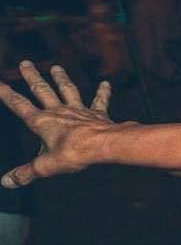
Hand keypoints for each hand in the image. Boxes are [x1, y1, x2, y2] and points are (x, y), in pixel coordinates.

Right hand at [0, 62, 114, 186]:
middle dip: (32, 77)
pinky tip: (106, 83)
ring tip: (56, 67)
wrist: (106, 145)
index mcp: (42, 122)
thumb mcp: (46, 166)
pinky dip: (102, 93)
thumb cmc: (75, 153)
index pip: (19, 105)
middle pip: (42, 90)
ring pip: (68, 90)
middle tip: (25, 63)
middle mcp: (59, 111)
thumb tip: (6, 182)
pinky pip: (100, 101)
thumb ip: (26, 173)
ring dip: (61, 79)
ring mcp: (79, 111)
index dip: (6, 94)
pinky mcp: (98, 114)